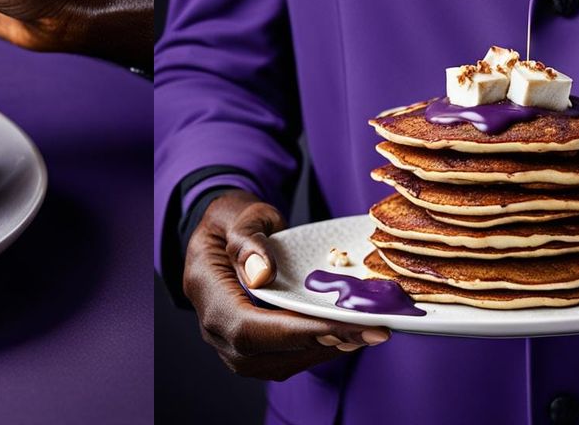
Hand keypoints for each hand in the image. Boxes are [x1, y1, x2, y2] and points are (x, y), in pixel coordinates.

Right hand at [184, 191, 388, 378]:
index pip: (248, 327)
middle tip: (371, 331)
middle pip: (267, 353)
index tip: (338, 326)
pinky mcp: (251, 351)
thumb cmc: (234, 220)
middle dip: (322, 344)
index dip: (293, 332)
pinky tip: (347, 334)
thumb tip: (261, 275)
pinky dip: (318, 349)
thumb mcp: (242, 215)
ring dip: (326, 351)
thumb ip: (249, 240)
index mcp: (207, 291)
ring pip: (279, 364)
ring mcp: (230, 345)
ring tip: (367, 332)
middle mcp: (214, 329)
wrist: (224, 234)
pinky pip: (284, 360)